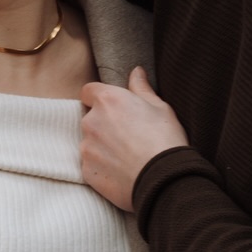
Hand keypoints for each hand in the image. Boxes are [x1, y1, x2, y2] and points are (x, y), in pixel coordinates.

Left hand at [80, 67, 188, 211]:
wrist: (164, 180)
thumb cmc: (165, 140)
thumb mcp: (160, 108)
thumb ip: (141, 88)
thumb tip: (136, 72)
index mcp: (108, 100)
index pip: (88, 91)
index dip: (100, 98)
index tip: (113, 107)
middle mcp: (91, 121)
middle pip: (90, 118)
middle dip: (104, 124)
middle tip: (128, 136)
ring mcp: (86, 147)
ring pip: (90, 142)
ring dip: (103, 146)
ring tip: (127, 156)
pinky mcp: (87, 171)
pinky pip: (91, 164)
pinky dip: (103, 166)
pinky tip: (122, 171)